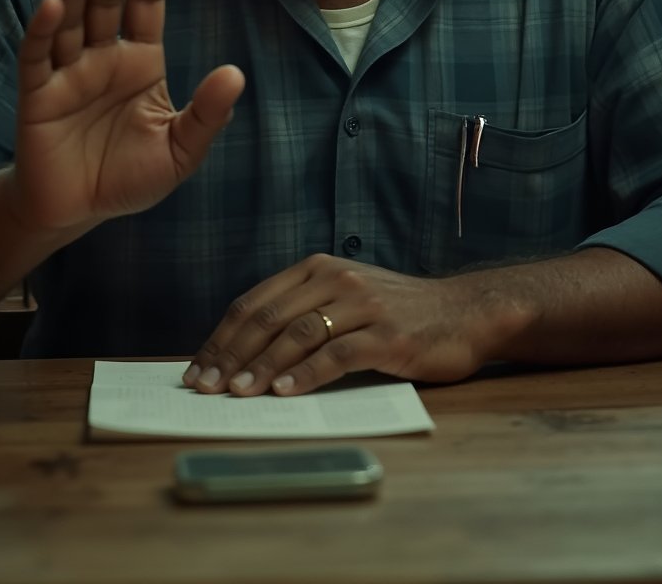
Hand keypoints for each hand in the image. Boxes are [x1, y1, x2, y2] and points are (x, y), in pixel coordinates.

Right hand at [8, 0, 243, 236]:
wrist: (77, 212)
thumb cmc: (129, 176)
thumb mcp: (180, 151)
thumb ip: (207, 115)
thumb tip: (236, 74)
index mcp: (140, 60)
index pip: (147, 4)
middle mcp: (102, 56)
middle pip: (105, 2)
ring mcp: (67, 72)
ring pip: (70, 20)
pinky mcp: (36, 95)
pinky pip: (37, 57)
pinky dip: (42, 30)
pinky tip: (52, 5)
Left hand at [183, 254, 504, 396]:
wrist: (465, 312)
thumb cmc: (399, 313)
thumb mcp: (345, 300)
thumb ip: (303, 315)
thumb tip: (244, 356)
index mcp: (317, 268)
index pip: (255, 303)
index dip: (221, 338)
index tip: (197, 370)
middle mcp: (336, 279)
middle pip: (269, 318)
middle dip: (230, 355)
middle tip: (205, 388)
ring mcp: (363, 304)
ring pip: (298, 334)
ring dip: (262, 366)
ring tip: (237, 393)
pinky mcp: (387, 334)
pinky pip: (338, 354)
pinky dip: (307, 374)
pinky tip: (286, 392)